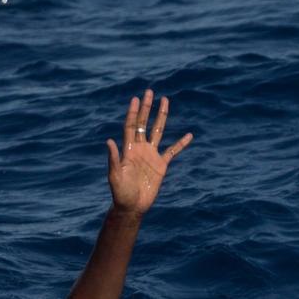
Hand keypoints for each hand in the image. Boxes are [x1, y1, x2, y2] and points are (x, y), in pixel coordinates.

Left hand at [106, 89, 192, 214]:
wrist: (132, 206)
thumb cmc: (120, 192)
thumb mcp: (114, 176)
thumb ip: (113, 158)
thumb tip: (109, 141)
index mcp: (128, 149)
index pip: (131, 126)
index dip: (133, 112)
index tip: (136, 99)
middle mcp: (140, 148)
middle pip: (144, 123)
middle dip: (147, 108)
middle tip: (149, 91)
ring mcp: (151, 155)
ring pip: (158, 131)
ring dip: (161, 116)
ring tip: (165, 101)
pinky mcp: (161, 165)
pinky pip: (173, 151)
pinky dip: (181, 144)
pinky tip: (189, 135)